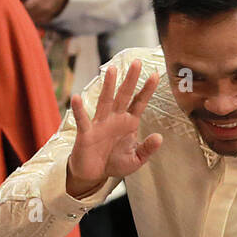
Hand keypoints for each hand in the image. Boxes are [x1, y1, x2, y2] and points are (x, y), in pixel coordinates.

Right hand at [65, 59, 161, 197]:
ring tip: (112, 70)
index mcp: (128, 123)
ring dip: (108, 86)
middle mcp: (115, 118)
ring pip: (105, 101)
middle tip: (137, 63)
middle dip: (130, 80)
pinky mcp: (86, 133)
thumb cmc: (114, 163)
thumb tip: (160, 137)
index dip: (147, 90)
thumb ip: (147, 149)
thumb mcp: (135, 159)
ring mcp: (100, 123)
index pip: (139, 103)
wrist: (94, 174)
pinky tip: (76, 98)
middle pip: (124, 95)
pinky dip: (79, 109)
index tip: (155, 75)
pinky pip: (82, 119)